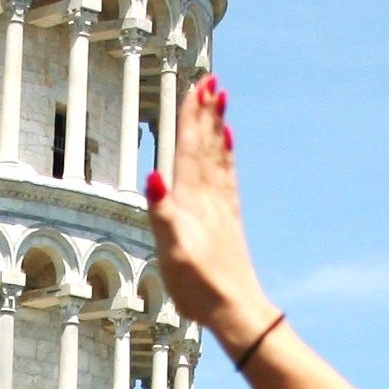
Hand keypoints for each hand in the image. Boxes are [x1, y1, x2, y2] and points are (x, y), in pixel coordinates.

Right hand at [148, 78, 275, 347]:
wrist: (235, 309)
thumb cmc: (199, 286)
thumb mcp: (173, 252)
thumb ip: (162, 214)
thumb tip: (153, 177)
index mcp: (192, 201)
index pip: (190, 148)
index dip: (192, 117)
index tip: (196, 85)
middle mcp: (209, 197)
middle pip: (206, 145)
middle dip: (205, 112)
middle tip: (209, 79)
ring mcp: (221, 207)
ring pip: (218, 155)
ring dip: (216, 125)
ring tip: (219, 99)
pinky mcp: (229, 220)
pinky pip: (227, 176)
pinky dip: (226, 154)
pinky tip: (227, 143)